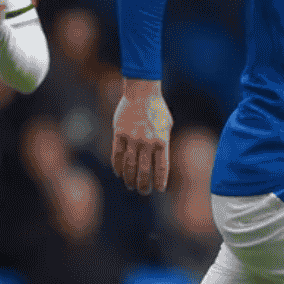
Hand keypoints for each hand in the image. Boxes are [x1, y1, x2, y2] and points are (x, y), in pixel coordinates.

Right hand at [112, 79, 172, 194]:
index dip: (160, 181)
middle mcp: (147, 142)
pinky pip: (117, 155)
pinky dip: (117, 167)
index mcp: (162, 141)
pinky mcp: (119, 134)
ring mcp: (132, 138)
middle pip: (145, 171)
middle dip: (144, 185)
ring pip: (129, 166)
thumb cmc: (157, 109)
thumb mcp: (167, 126)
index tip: (159, 189)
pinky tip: (119, 174)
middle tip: (144, 192)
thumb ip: (164, 143)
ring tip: (131, 186)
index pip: (161, 168)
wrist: (142, 92)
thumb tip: (160, 161)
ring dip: (130, 179)